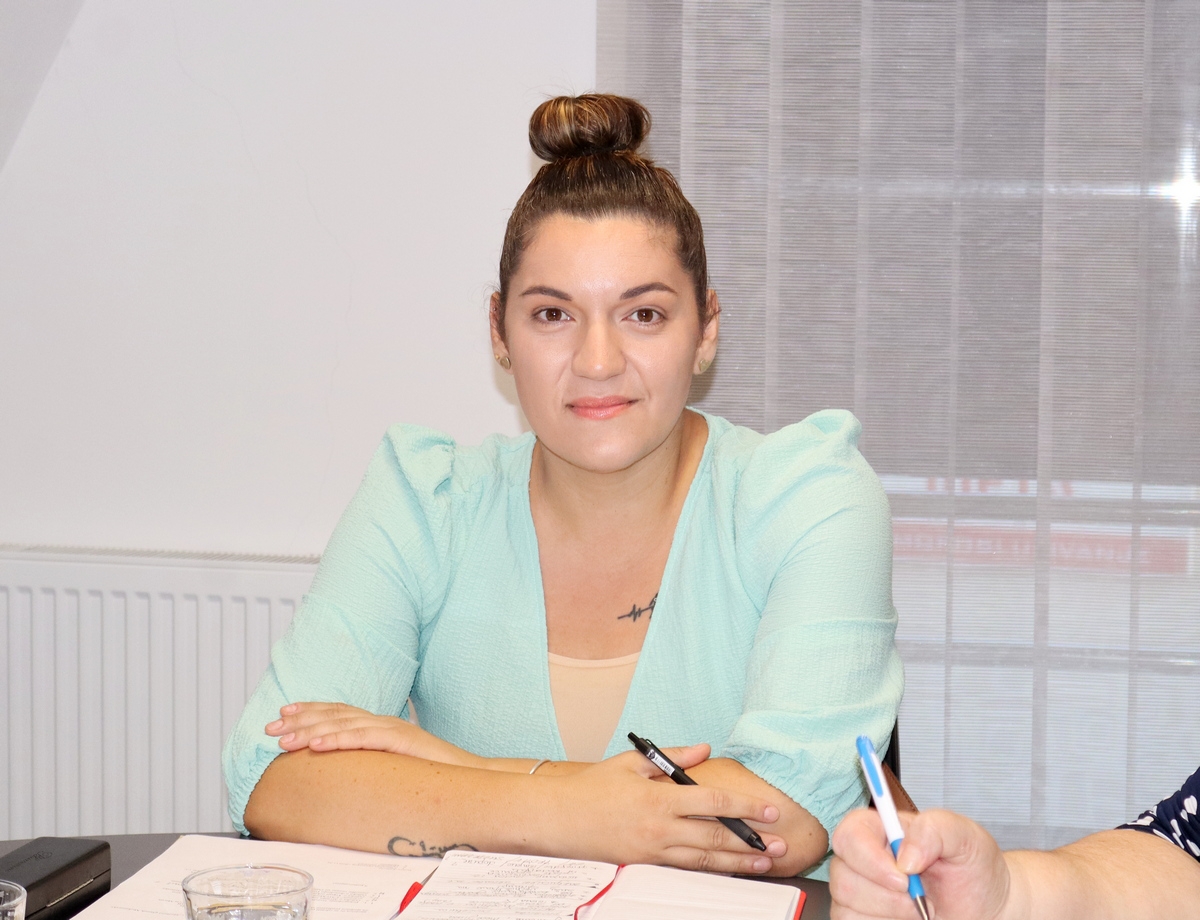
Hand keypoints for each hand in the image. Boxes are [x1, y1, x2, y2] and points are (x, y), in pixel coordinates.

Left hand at [265, 702, 482, 768]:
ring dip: (310, 729)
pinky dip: (337, 739)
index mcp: (381, 725)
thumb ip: (372, 763)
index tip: (283, 713)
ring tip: (284, 737)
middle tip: (270, 727)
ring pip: (343, 724)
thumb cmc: (434, 776)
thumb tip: (345, 774)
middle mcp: (383, 722)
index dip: (310, 710)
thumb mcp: (395, 768)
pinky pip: (362, 739)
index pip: (339, 711)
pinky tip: (317, 745)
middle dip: (300, 718)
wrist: (470, 776)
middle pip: (334, 714)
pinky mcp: (400, 741)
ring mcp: (392, 729)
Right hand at [550, 743, 786, 874]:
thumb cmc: (591, 788)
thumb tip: (704, 749)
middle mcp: (659, 827)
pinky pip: (684, 870)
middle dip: (752, 842)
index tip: (769, 810)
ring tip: (764, 862)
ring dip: (738, 862)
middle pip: (715, 838)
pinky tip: (728, 870)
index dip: (745, 807)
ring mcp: (652, 851)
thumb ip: (671, 757)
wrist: (556, 818)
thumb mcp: (630, 763)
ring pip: (704, 861)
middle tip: (780, 843)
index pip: (713, 803)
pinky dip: (710, 871)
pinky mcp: (644, 866)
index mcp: (658, 798)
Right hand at [830, 808, 1011, 919]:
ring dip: (889, 913)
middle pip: (843, 876)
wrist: (984, 905)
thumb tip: (903, 855)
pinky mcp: (863, 918)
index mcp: (879, 830)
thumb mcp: (964, 836)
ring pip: (845, 907)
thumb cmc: (972, 866)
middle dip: (887, 894)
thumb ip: (933, 830)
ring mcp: (859, 893)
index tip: (903, 876)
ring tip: (918, 909)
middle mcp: (862, 860)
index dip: (868, 857)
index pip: (848, 835)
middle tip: (921, 897)